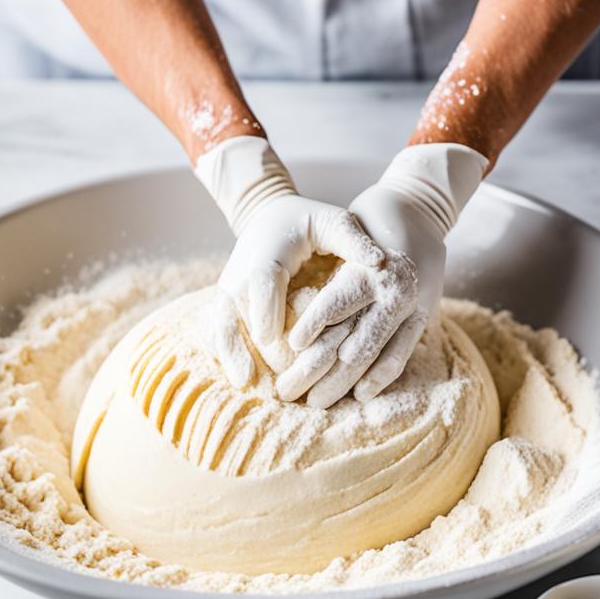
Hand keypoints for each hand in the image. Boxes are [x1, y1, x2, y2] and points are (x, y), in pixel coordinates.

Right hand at [195, 136, 383, 387]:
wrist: (267, 214)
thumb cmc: (308, 220)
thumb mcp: (332, 220)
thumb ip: (353, 239)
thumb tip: (379, 261)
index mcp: (268, 251)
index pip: (264, 284)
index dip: (271, 314)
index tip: (285, 344)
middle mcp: (241, 271)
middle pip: (245, 313)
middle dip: (262, 347)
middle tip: (286, 379)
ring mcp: (229, 288)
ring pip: (225, 325)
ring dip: (237, 355)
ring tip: (250, 384)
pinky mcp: (225, 301)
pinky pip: (220, 330)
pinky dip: (228, 354)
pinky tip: (242, 380)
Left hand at [280, 143, 487, 407]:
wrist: (422, 208)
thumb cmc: (372, 217)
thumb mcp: (346, 230)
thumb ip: (326, 267)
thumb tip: (283, 301)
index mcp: (371, 268)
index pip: (337, 302)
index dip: (312, 326)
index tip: (288, 347)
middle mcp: (394, 291)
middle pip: (353, 342)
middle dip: (317, 370)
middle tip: (286, 392)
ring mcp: (413, 307)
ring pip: (373, 356)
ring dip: (343, 383)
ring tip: (316, 403)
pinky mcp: (424, 317)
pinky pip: (401, 354)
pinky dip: (379, 376)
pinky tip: (360, 395)